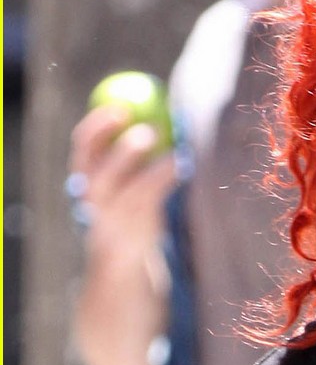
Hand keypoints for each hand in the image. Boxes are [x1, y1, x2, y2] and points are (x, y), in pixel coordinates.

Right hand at [70, 104, 177, 262]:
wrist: (120, 258)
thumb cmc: (122, 205)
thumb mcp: (115, 178)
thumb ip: (124, 149)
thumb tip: (154, 106)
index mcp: (83, 175)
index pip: (83, 144)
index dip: (98, 123)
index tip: (121, 106)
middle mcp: (91, 196)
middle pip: (102, 169)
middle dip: (124, 148)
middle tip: (150, 129)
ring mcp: (111, 217)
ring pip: (132, 190)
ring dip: (155, 168)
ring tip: (176, 151)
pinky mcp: (132, 233)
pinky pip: (152, 204)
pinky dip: (168, 183)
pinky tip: (183, 166)